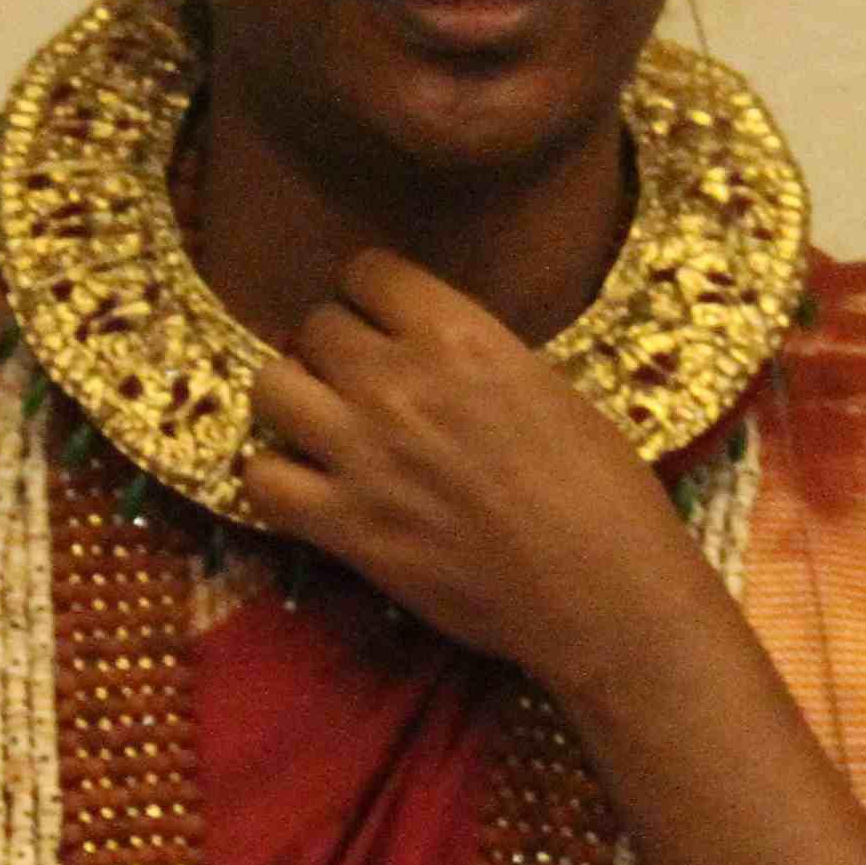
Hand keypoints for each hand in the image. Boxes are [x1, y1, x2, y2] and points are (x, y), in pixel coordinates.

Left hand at [239, 251, 709, 692]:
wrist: (602, 593)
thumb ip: (475, 360)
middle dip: (334, 350)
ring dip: (293, 403)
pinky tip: (306, 491)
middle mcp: (399, 382)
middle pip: (315, 326)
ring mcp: (363, 454)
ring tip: (321, 428)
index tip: (384, 324)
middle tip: (359, 385)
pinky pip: (260, 481)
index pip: (368, 271)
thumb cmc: (605, 492)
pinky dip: (274, 482)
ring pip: (270, 389)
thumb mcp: (547, 387)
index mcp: (460, 335)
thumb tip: (433, 359)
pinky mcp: (345, 527)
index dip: (373, 298)